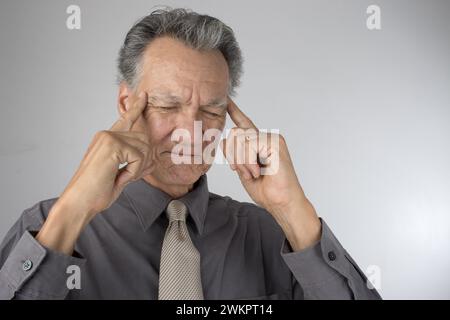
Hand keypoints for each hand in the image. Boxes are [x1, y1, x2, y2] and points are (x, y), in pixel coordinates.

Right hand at [59, 91, 154, 217]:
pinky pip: (138, 157)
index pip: (126, 119)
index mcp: (106, 139)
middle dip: (146, 159)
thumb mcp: (120, 175)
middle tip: (134, 176)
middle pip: (144, 138)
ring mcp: (109, 138)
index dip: (136, 108)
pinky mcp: (112, 145)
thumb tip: (152, 161)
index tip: (144, 96)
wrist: (79, 203)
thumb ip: (134, 164)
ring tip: (123, 178)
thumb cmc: (95, 192)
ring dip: (139, 167)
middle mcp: (107, 134)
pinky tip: (121, 178)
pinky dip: (134, 172)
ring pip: (144, 147)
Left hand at [221, 98, 320, 249]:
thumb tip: (224, 140)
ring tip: (254, 173)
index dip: (235, 111)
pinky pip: (249, 145)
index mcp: (260, 143)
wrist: (282, 203)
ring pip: (240, 139)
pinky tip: (258, 171)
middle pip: (234, 133)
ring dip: (241, 161)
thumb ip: (235, 154)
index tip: (227, 101)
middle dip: (233, 156)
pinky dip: (248, 161)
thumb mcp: (243, 170)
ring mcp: (272, 139)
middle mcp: (267, 138)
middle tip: (245, 172)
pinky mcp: (275, 143)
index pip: (245, 124)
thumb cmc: (267, 190)